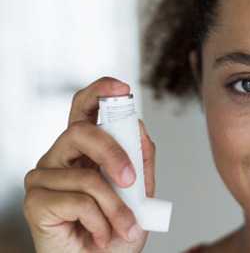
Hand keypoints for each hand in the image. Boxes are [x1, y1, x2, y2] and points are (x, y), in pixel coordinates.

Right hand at [23, 77, 156, 252]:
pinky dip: (101, 221)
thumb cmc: (118, 230)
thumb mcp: (140, 192)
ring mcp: (43, 178)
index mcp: (84, 150)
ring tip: (124, 227)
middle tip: (132, 182)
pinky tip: (100, 235)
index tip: (122, 88)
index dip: (99, 92)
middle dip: (114, 154)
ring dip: (116, 206)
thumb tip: (138, 127)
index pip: (84, 110)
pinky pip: (78, 200)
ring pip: (87, 176)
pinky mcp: (35, 201)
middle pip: (82, 132)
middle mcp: (60, 158)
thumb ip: (140, 158)